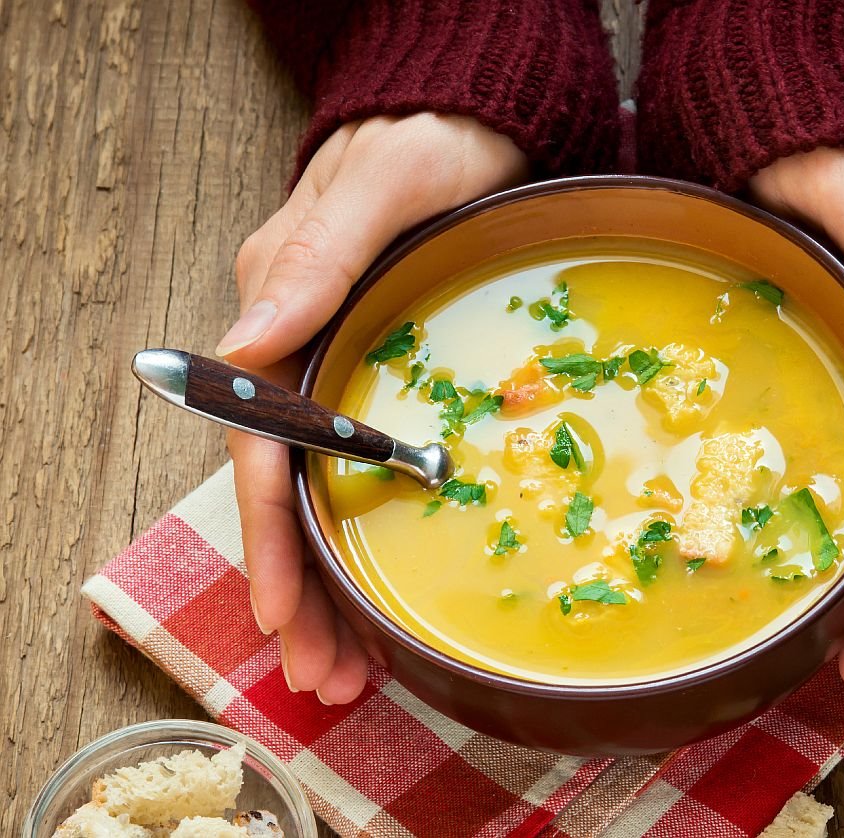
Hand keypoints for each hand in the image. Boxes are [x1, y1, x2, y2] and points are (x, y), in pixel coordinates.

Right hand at [218, 113, 526, 703]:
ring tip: (351, 672)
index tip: (280, 613)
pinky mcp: (392, 377)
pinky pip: (373, 473)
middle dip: (304, 591)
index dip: (273, 536)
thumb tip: (243, 348)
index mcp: (286, 315)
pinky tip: (387, 594)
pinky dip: (377, 539)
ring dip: (336, 588)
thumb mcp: (377, 188)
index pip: (263, 447)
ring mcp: (349, 369)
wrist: (472, 126)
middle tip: (325, 679)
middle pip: (293, 494)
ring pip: (330, 498)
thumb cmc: (424, 145)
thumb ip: (314, 261)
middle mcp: (306, 352)